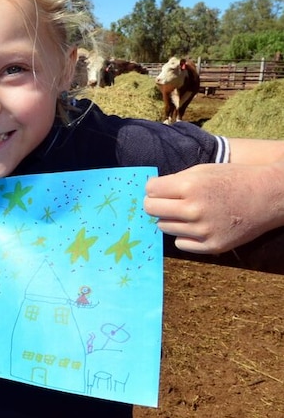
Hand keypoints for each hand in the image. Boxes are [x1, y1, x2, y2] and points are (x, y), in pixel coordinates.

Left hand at [144, 163, 282, 253]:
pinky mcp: (212, 246)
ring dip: (170, 219)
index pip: (150, 190)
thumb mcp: (202, 170)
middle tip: (167, 201)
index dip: (153, 188)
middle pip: (152, 209)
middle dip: (155, 204)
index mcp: (190, 186)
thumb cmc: (233, 178)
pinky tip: (197, 226)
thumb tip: (149, 192)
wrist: (269, 196)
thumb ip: (174, 181)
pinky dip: (184, 235)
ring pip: (164, 227)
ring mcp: (203, 230)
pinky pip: (180, 243)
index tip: (160, 188)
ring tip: (188, 212)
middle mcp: (194, 210)